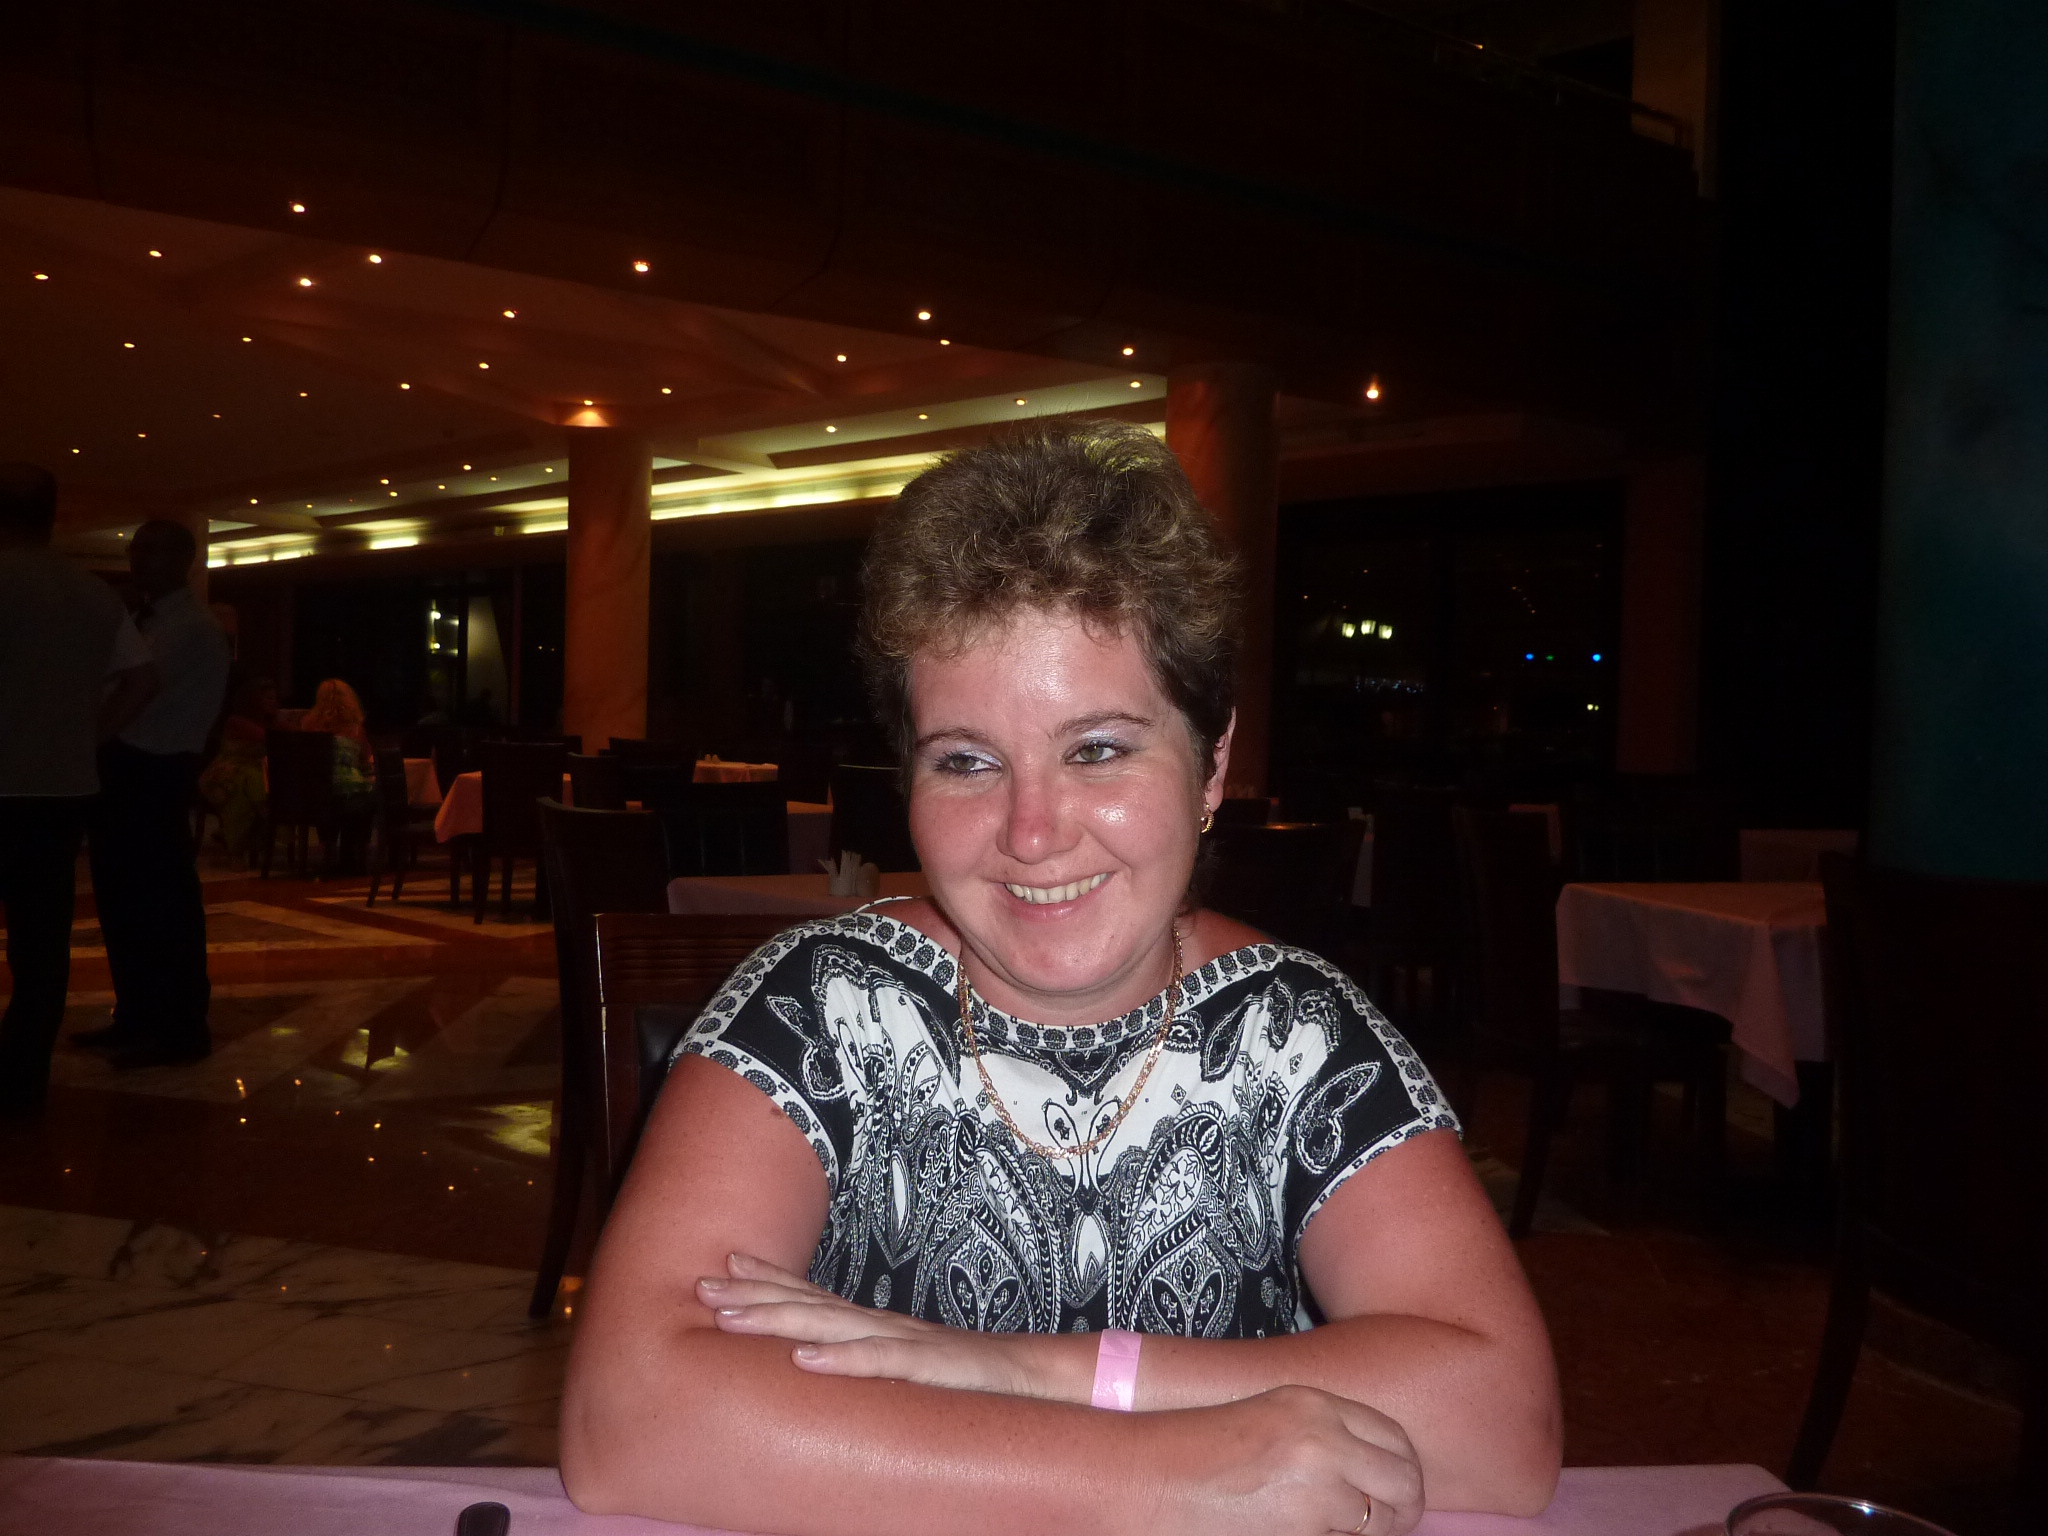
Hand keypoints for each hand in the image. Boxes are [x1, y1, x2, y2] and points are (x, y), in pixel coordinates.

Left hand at [697, 1253, 1055, 1398]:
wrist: (1039, 1380)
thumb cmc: (971, 1382)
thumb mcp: (910, 1371)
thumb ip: (873, 1366)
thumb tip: (827, 1370)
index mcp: (876, 1326)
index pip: (813, 1296)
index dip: (769, 1279)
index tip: (722, 1263)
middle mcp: (883, 1326)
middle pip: (808, 1304)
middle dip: (753, 1293)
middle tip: (701, 1283)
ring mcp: (905, 1345)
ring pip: (831, 1327)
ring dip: (777, 1316)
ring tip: (729, 1315)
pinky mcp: (928, 1370)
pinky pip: (879, 1365)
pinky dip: (840, 1360)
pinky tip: (802, 1358)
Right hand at [1169, 1385, 1423, 1535]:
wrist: (1148, 1478)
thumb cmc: (1199, 1453)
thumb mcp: (1270, 1419)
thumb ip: (1324, 1434)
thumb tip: (1375, 1471)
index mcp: (1316, 1405)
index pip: (1397, 1439)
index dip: (1402, 1471)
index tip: (1392, 1490)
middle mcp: (1324, 1442)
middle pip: (1406, 1483)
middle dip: (1400, 1509)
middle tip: (1381, 1524)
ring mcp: (1316, 1490)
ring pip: (1381, 1524)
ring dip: (1366, 1534)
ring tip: (1329, 1530)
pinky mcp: (1303, 1534)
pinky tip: (1304, 1534)